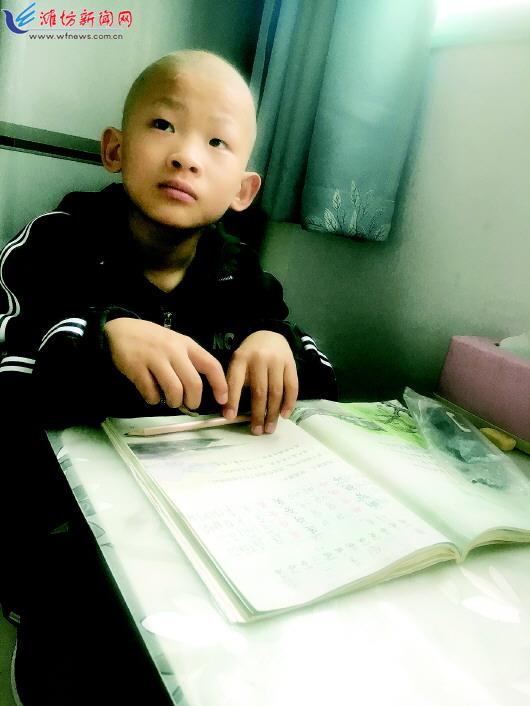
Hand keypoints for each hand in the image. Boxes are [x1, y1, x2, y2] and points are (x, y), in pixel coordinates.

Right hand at [104, 318, 227, 408]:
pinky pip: (151, 393)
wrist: (120, 330)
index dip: (220, 385)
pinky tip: (152, 395)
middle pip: (193, 383)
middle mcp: (173, 350)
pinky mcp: (137, 368)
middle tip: (189, 405)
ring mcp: (154, 358)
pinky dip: (153, 400)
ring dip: (174, 402)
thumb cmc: (152, 340)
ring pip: (174, 390)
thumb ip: (187, 361)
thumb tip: (196, 392)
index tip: (222, 399)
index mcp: (186, 344)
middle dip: (194, 401)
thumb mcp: (175, 342)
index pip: (211, 365)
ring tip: (171, 401)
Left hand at [223, 330, 297, 434]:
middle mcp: (259, 359)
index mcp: (241, 358)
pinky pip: (292, 386)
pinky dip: (289, 403)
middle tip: (257, 431)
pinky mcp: (291, 364)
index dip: (233, 400)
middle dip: (258, 414)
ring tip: (269, 428)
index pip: (236, 381)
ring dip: (273, 413)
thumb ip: (234, 382)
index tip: (230, 417)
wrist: (270, 334)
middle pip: (259, 391)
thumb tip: (230, 412)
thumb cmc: (250, 355)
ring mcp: (277, 361)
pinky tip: (284, 415)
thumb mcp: (237, 362)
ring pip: (276, 391)